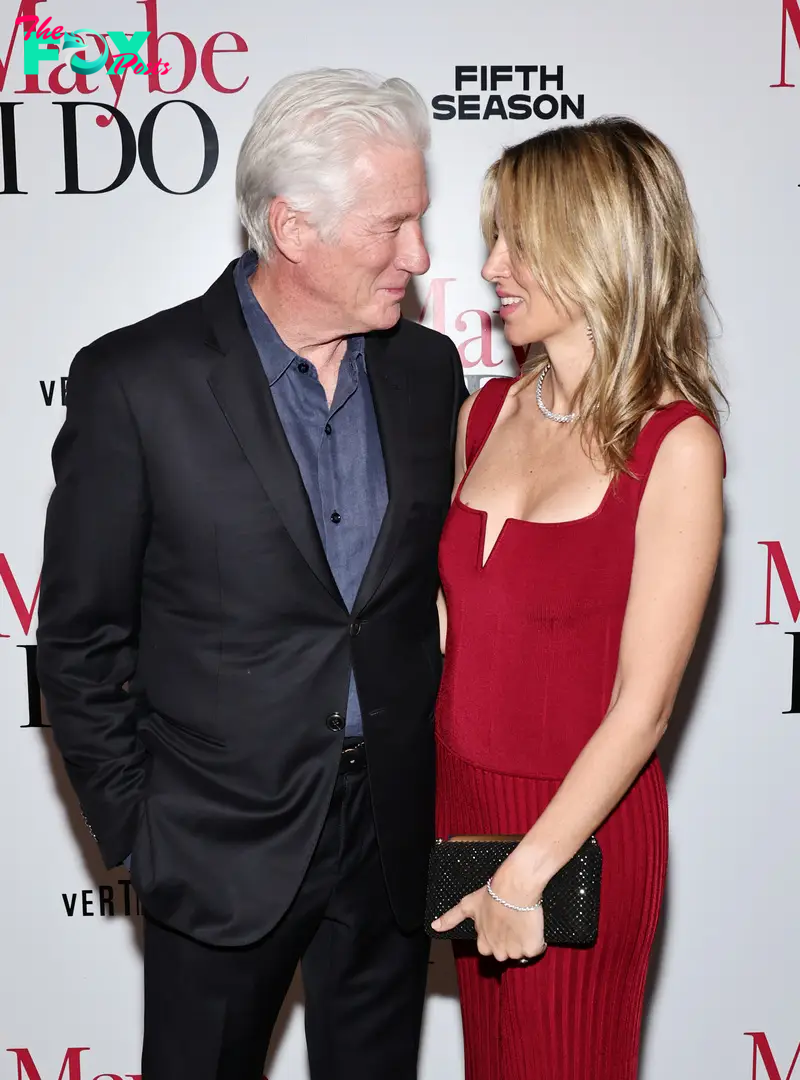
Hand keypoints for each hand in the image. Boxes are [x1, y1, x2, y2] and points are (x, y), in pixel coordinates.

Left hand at [431, 856, 546, 963]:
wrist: (513, 887)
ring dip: (523, 941)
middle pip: (506, 953)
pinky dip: (536, 941)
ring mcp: (515, 952)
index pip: (488, 948)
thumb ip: (450, 918)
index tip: (499, 923)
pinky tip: (533, 927)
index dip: (495, 936)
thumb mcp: (467, 905)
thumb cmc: (491, 894)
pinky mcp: (531, 948)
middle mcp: (498, 951)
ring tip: (522, 921)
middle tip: (512, 922)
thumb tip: (434, 926)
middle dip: (509, 941)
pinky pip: (536, 949)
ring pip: (521, 952)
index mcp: (483, 943)